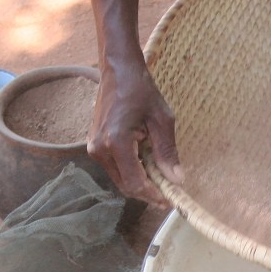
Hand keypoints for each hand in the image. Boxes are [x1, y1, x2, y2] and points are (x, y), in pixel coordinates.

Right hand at [87, 62, 182, 207]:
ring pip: (120, 179)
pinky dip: (132, 171)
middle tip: (169, 193)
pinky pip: (115, 168)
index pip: (135, 182)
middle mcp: (100, 148)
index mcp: (116, 142)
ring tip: (161, 177)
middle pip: (126, 185)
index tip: (170, 200)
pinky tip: (147, 165)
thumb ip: (168, 152)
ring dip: (140, 182)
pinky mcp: (94, 146)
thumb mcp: (162, 120)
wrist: (118, 71)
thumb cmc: (142, 90)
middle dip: (148, 192)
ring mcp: (94, 148)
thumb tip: (177, 180)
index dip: (153, 195)